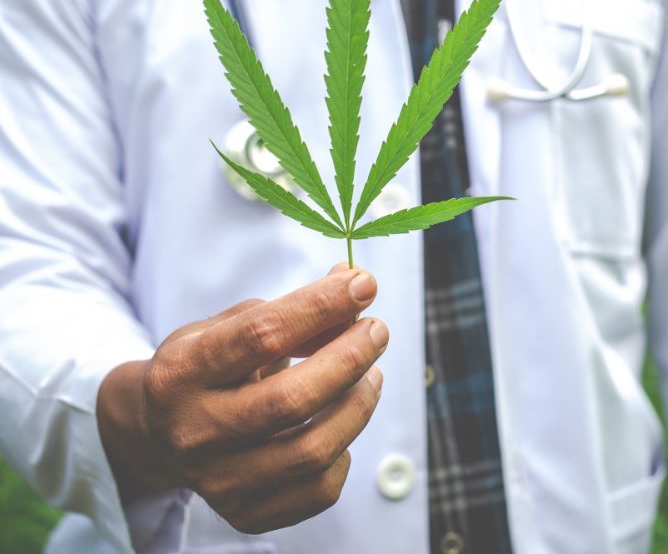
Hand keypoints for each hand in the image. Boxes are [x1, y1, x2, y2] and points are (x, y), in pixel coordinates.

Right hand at [97, 264, 387, 533]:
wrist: (157, 433)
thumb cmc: (207, 368)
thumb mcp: (230, 326)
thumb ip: (291, 309)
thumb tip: (354, 286)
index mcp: (179, 374)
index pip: (259, 336)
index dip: (320, 306)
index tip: (364, 284)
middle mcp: (191, 432)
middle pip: (291, 400)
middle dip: (349, 358)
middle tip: (376, 330)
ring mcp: (216, 482)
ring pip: (313, 450)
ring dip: (358, 404)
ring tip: (370, 373)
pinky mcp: (244, 515)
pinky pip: (320, 490)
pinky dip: (344, 452)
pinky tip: (339, 424)